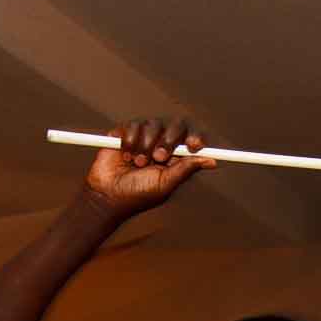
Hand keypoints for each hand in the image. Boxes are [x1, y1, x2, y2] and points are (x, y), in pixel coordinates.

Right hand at [83, 117, 214, 218]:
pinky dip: (130, 140)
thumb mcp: (164, 184)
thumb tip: (212, 161)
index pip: (191, 139)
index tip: (195, 144)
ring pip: (153, 124)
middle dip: (168, 140)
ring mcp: (143, 137)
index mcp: (175, 157)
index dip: (196, 137)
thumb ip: (186, 169)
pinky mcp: (124, 133)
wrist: (107, 195)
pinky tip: (125, 156)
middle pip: (175, 126)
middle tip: (158, 157)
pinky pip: (133, 125)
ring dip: (145, 144)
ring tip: (137, 163)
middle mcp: (161, 144)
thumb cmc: (138, 195)